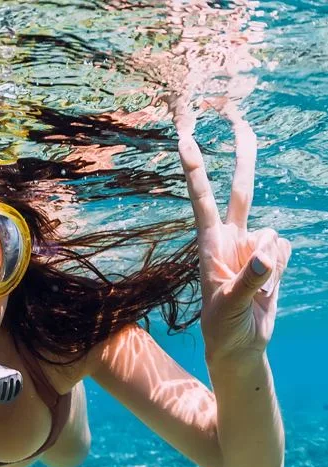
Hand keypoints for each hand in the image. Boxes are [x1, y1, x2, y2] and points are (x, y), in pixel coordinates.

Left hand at [177, 105, 290, 362]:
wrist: (240, 347)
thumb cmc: (223, 329)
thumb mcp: (231, 308)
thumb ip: (251, 279)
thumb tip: (269, 251)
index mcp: (210, 246)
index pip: (203, 201)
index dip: (197, 171)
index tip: (185, 140)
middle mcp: (231, 239)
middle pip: (242, 190)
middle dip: (244, 156)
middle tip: (239, 117)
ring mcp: (253, 247)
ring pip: (273, 234)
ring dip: (270, 265)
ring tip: (254, 292)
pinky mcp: (272, 257)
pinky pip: (284, 249)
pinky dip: (280, 270)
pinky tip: (267, 288)